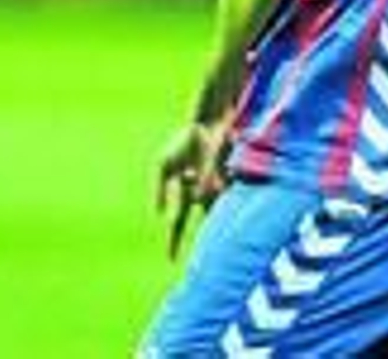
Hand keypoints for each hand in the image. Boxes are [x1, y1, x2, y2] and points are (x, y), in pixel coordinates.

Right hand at [154, 120, 228, 259]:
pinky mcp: (229, 180)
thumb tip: (159, 217)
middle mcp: (201, 196)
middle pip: (200, 225)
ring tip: (200, 189)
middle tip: (200, 265)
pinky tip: (206, 170)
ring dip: (205, 202)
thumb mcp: (161, 165)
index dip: (173, 242)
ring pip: (210, 206)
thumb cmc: (182, 142)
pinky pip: (220, 190)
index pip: (177, 225)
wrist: (208, 123)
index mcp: (183, 195)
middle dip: (200, 243)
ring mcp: (216, 190)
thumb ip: (158, 190)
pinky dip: (212, 184)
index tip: (170, 261)